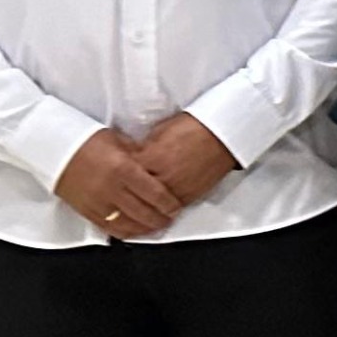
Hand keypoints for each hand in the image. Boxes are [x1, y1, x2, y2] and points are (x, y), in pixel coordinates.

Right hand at [55, 127, 184, 237]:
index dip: (169, 203)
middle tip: (170, 218)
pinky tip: (135, 230)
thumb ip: (140, 156)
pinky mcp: (86, 210)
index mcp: (123, 168)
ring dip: (145, 228)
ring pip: (128, 224)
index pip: (154, 193)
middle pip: (144, 212)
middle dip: (161, 218)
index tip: (176, 206)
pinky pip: (109, 228)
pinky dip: (125, 232)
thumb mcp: (120, 142)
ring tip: (156, 226)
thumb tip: (158, 166)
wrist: (55, 147)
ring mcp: (97, 202)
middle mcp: (111, 188)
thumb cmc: (87, 141)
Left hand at [128, 112, 242, 207]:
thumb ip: (143, 147)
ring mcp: (177, 188)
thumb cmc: (194, 127)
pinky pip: (169, 208)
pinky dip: (160, 209)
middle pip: (135, 193)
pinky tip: (154, 208)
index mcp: (152, 157)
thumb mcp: (160, 131)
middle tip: (119, 193)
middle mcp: (163, 176)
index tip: (113, 174)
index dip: (117, 174)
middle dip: (127, 193)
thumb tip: (132, 157)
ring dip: (142, 206)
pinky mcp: (190, 196)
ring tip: (134, 206)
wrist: (222, 134)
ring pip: (151, 206)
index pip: (125, 173)